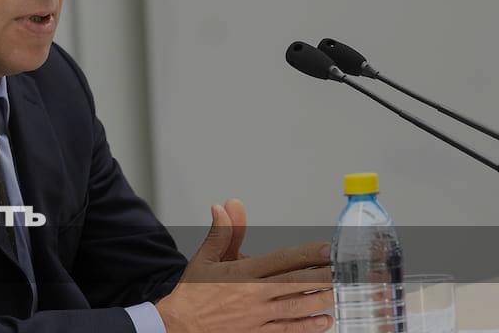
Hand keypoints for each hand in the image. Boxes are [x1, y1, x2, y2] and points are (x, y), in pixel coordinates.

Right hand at [155, 203, 332, 332]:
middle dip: (323, 276)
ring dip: (320, 299)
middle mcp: (253, 295)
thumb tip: (224, 206)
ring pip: (296, 308)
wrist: (178, 324)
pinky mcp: (256, 332)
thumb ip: (222, 232)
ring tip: (341, 291)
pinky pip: (287, 330)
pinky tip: (324, 320)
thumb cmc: (192, 290)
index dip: (308, 254)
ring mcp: (257, 316)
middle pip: (296, 283)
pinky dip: (307, 326)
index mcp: (242, 273)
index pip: (282, 261)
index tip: (328, 249)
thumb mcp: (205, 257)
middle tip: (346, 270)